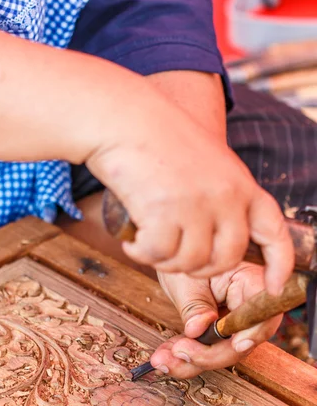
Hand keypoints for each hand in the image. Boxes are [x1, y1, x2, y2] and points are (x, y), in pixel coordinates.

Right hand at [87, 82, 292, 294]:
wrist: (125, 117)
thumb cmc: (160, 140)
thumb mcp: (207, 165)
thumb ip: (220, 200)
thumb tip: (214, 245)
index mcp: (242, 185)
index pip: (274, 233)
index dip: (279, 266)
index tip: (273, 288)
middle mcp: (225, 197)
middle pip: (226, 259)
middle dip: (200, 269)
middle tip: (175, 259)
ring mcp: (197, 205)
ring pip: (190, 263)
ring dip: (165, 262)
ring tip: (147, 245)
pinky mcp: (165, 211)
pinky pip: (158, 255)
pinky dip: (142, 254)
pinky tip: (132, 242)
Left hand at [150, 265, 282, 378]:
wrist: (172, 257)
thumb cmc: (182, 258)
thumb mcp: (186, 279)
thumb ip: (194, 305)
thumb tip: (199, 330)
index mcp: (251, 281)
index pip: (262, 312)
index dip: (254, 332)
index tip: (237, 344)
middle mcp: (247, 305)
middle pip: (242, 341)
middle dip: (209, 355)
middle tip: (179, 352)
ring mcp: (234, 322)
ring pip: (221, 352)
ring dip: (190, 362)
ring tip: (161, 360)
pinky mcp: (216, 333)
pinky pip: (205, 351)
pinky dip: (183, 358)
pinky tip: (163, 359)